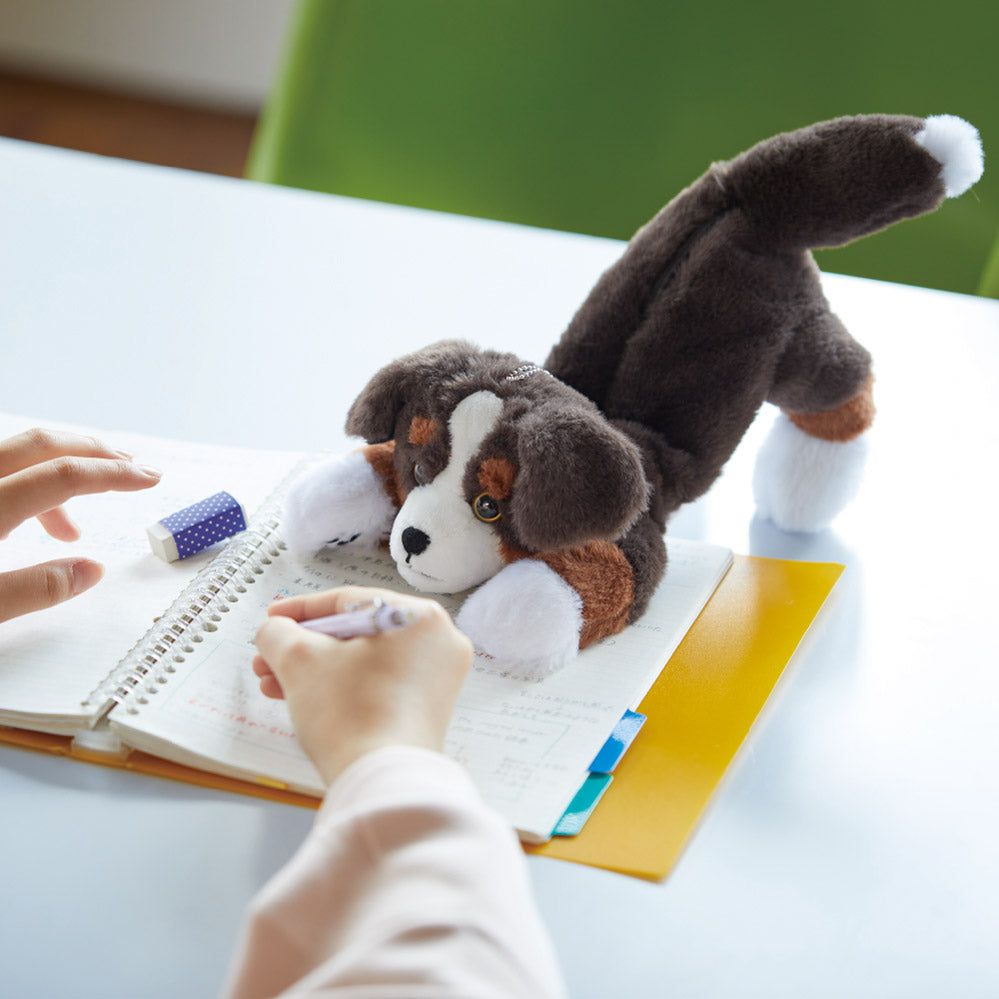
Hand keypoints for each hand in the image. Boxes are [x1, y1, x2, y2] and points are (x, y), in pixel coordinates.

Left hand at [0, 428, 161, 622]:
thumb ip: (36, 589)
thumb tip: (90, 571)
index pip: (64, 475)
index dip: (113, 474)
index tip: (149, 478)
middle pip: (44, 445)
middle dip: (95, 452)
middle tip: (131, 465)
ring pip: (20, 453)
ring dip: (60, 469)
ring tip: (75, 523)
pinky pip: (1, 469)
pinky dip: (27, 481)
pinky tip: (30, 519)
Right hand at [254, 587, 472, 784]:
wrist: (381, 782)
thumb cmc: (350, 714)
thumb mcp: (300, 660)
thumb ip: (280, 634)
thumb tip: (275, 631)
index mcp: (420, 617)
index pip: (349, 602)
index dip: (301, 610)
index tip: (273, 619)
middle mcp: (438, 642)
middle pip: (356, 633)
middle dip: (304, 648)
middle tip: (268, 658)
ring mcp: (438, 677)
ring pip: (364, 661)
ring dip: (316, 670)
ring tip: (274, 684)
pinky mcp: (429, 708)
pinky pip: (378, 683)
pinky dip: (342, 687)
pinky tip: (301, 698)